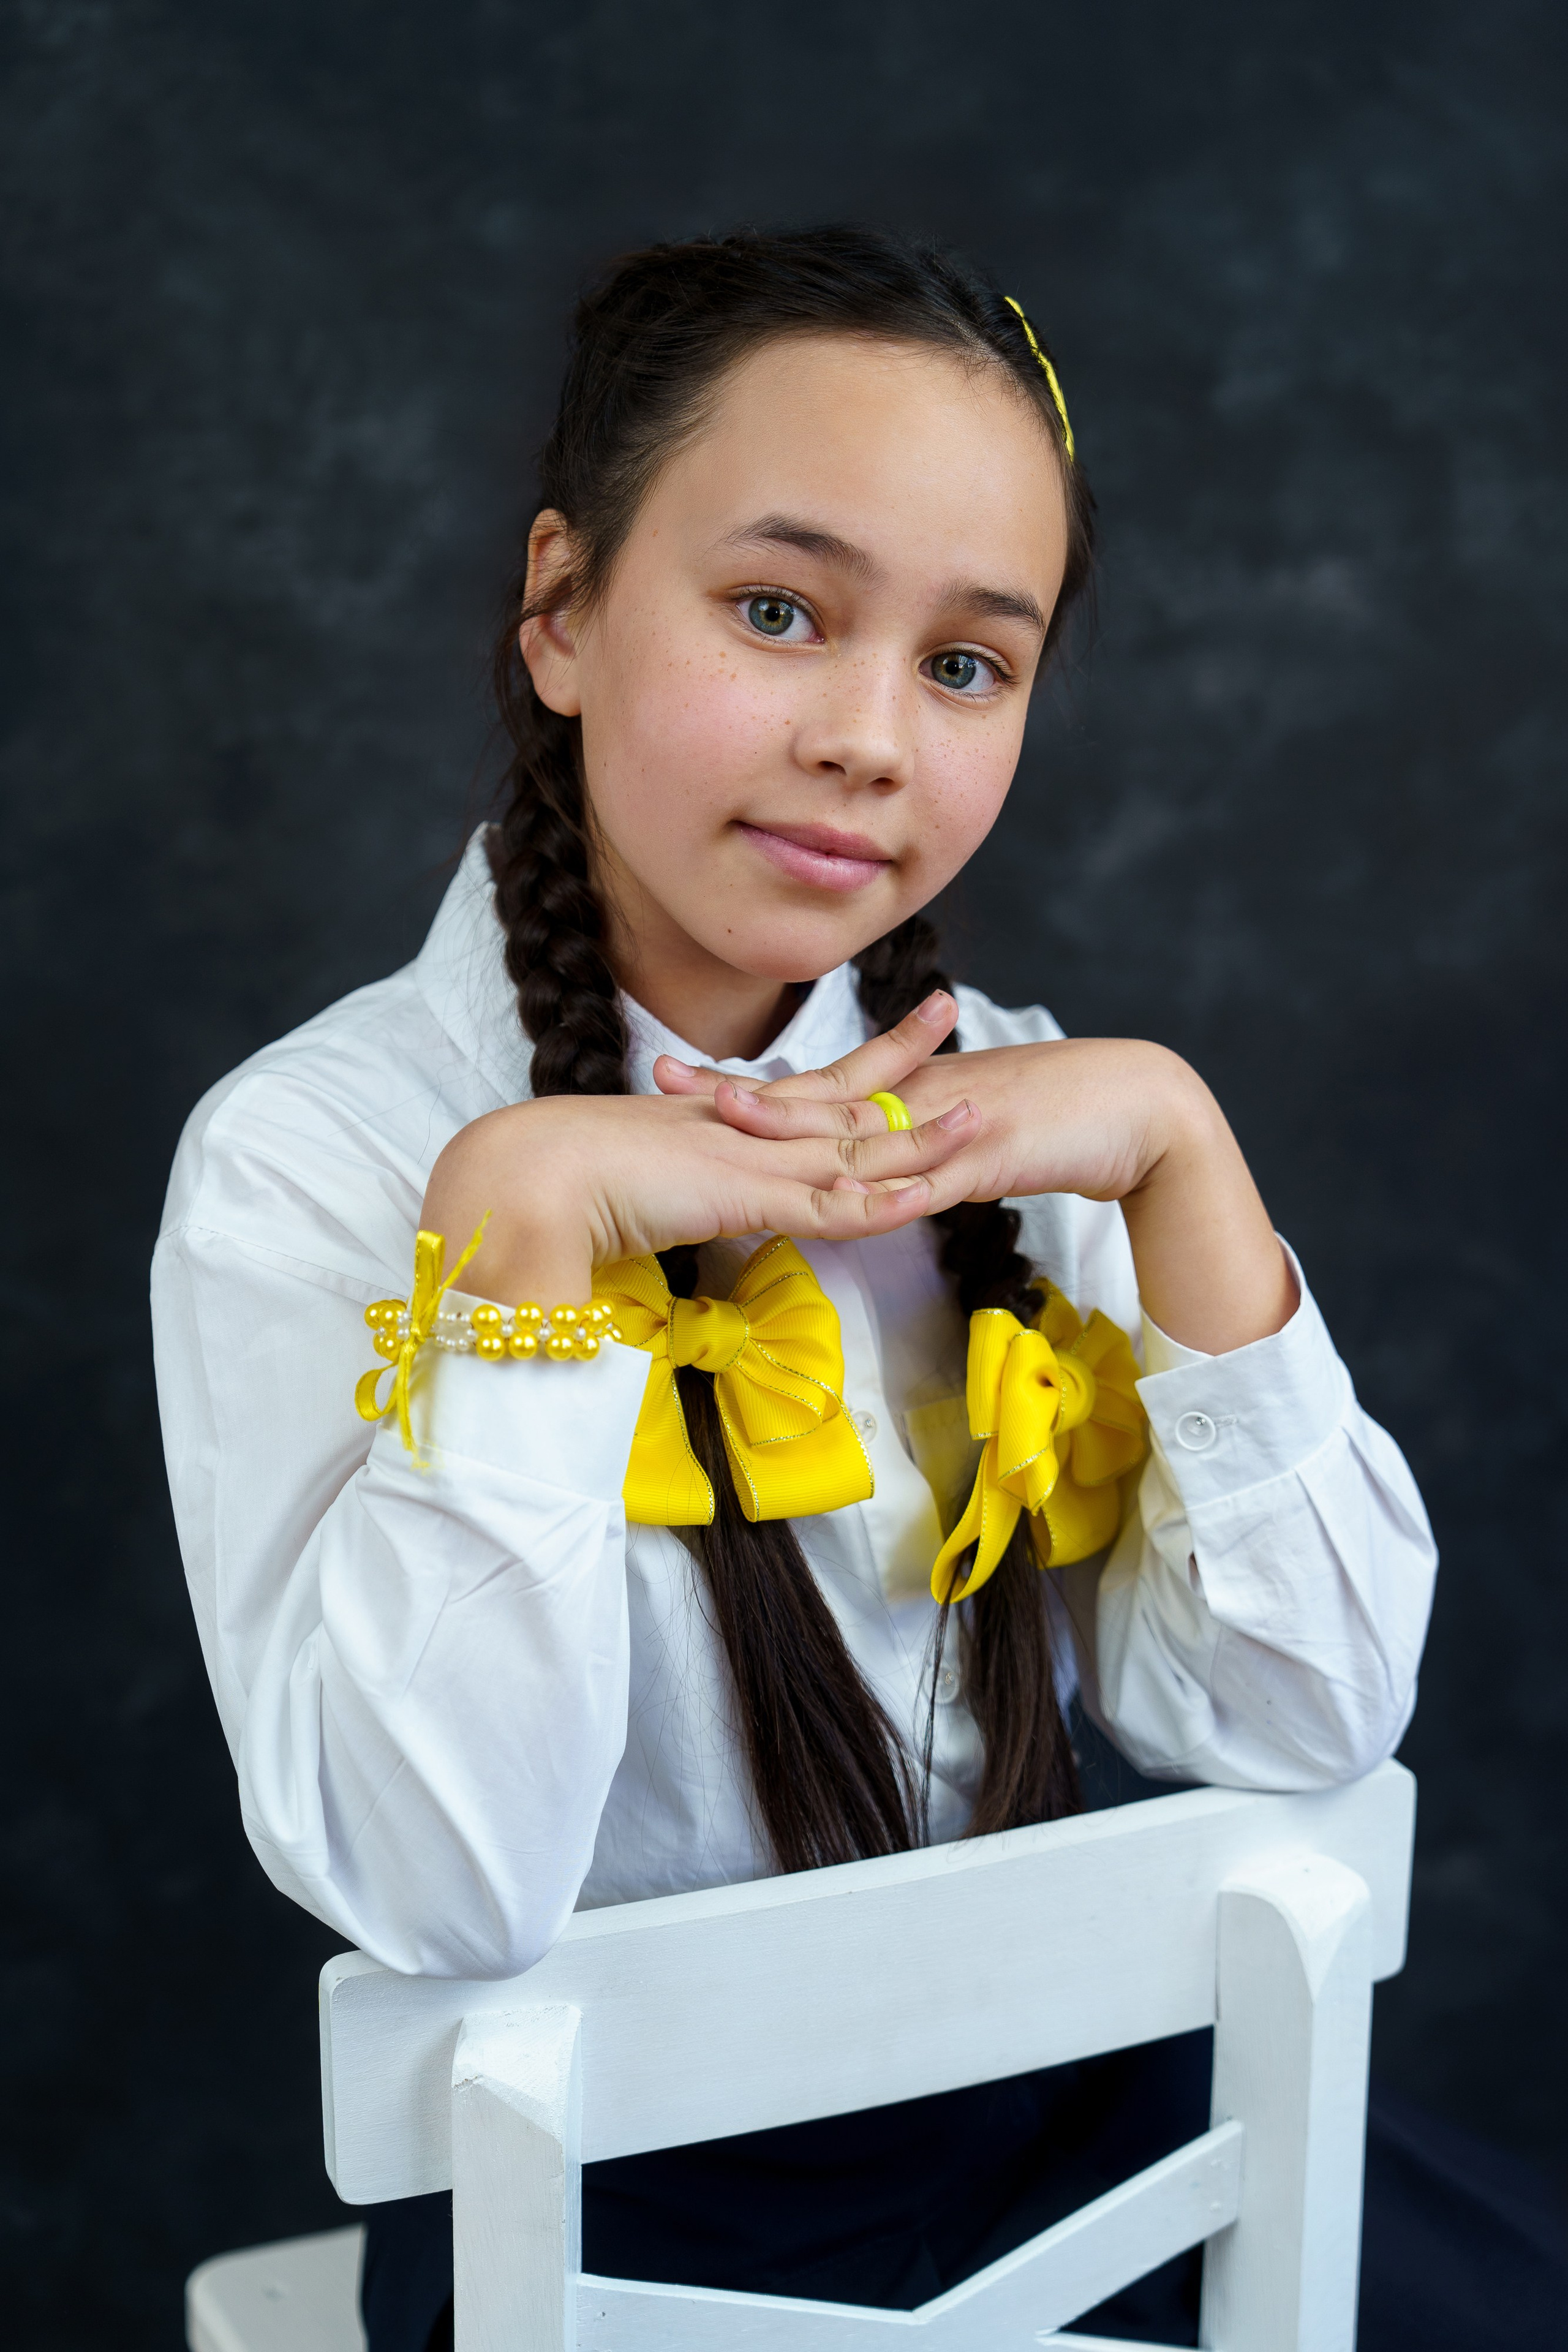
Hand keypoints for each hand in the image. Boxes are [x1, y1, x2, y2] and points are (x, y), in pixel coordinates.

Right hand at [419, 993, 983, 1304]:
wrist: (525, 1177)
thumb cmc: (557, 1183)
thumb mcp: (631, 1186)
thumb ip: (662, 1193)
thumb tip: (660, 1210)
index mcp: (718, 1122)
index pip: (798, 1085)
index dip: (847, 1061)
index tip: (886, 1033)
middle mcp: (741, 1130)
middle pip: (840, 1088)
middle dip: (901, 1054)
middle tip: (949, 1005)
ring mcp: (748, 1160)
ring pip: (852, 1145)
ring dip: (919, 1135)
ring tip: (982, 1113)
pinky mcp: (743, 1198)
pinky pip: (828, 1207)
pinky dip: (879, 1204)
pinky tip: (925, 1198)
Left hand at [656, 1032, 1298, 1353]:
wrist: (1140, 1108)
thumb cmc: (1059, 1122)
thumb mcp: (970, 1140)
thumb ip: (919, 1154)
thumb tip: (875, 1176)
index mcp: (910, 1093)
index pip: (813, 1090)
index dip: (746, 1087)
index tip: (678, 1081)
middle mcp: (918, 1099)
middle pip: (812, 1097)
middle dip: (737, 1094)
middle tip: (662, 1080)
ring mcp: (951, 1124)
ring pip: (858, 1126)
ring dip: (793, 1122)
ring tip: (727, 1116)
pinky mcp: (991, 1154)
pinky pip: (931, 1173)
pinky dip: (886, 1180)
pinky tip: (845, 1187)